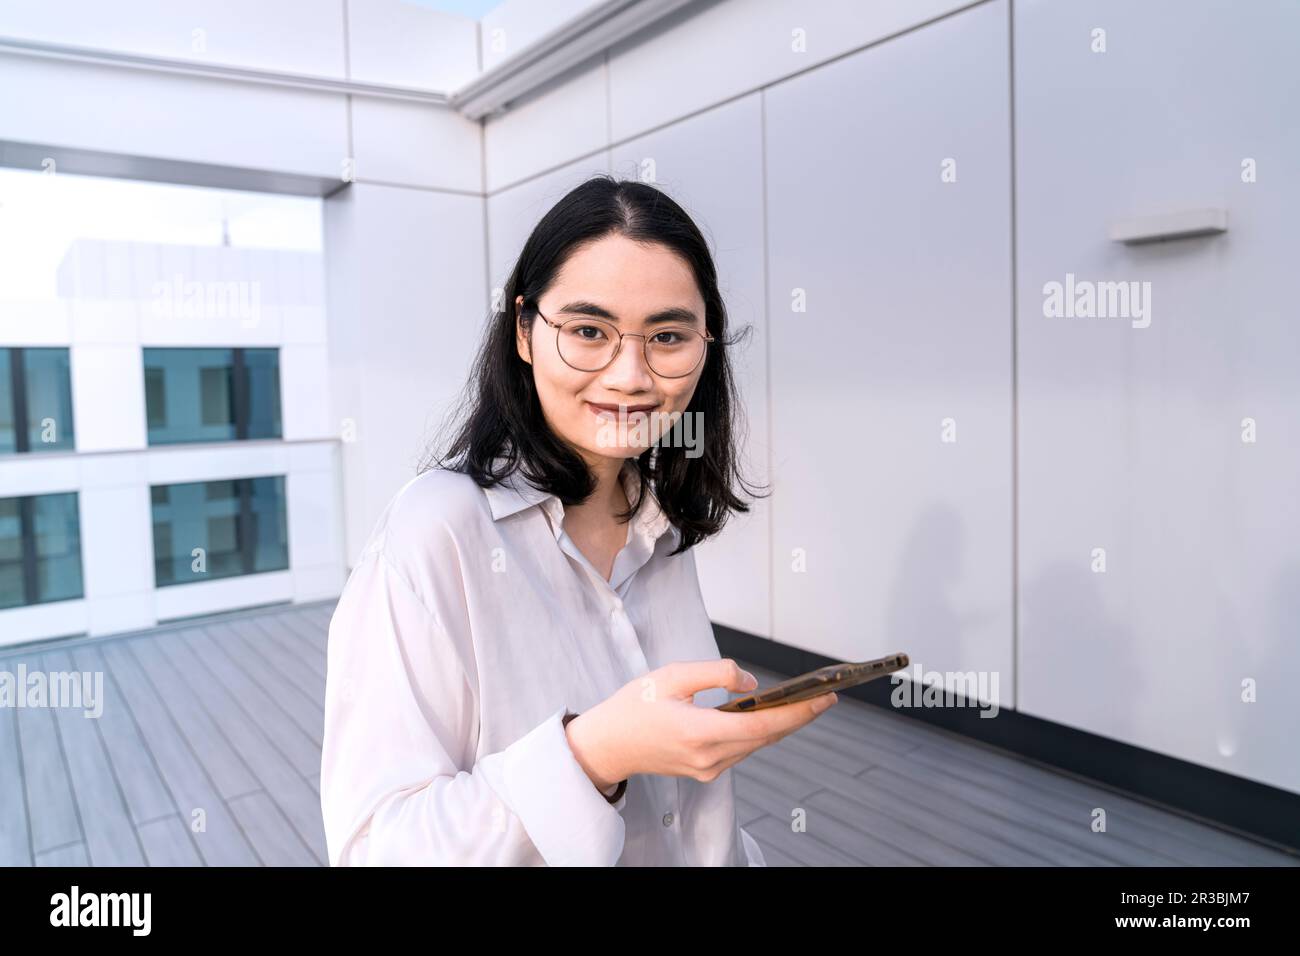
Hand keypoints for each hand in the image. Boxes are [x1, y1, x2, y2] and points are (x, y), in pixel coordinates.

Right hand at [564, 659, 837, 789]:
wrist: (607, 745)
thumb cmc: (634, 706)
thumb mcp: (672, 675)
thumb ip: (716, 673)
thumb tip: (752, 684)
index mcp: (699, 732)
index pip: (762, 725)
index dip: (797, 712)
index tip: (824, 697)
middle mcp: (709, 757)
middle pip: (767, 737)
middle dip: (799, 716)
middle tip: (827, 695)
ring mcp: (708, 768)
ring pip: (756, 744)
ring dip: (781, 724)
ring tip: (806, 701)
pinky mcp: (706, 770)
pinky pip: (742, 748)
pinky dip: (760, 731)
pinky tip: (772, 715)